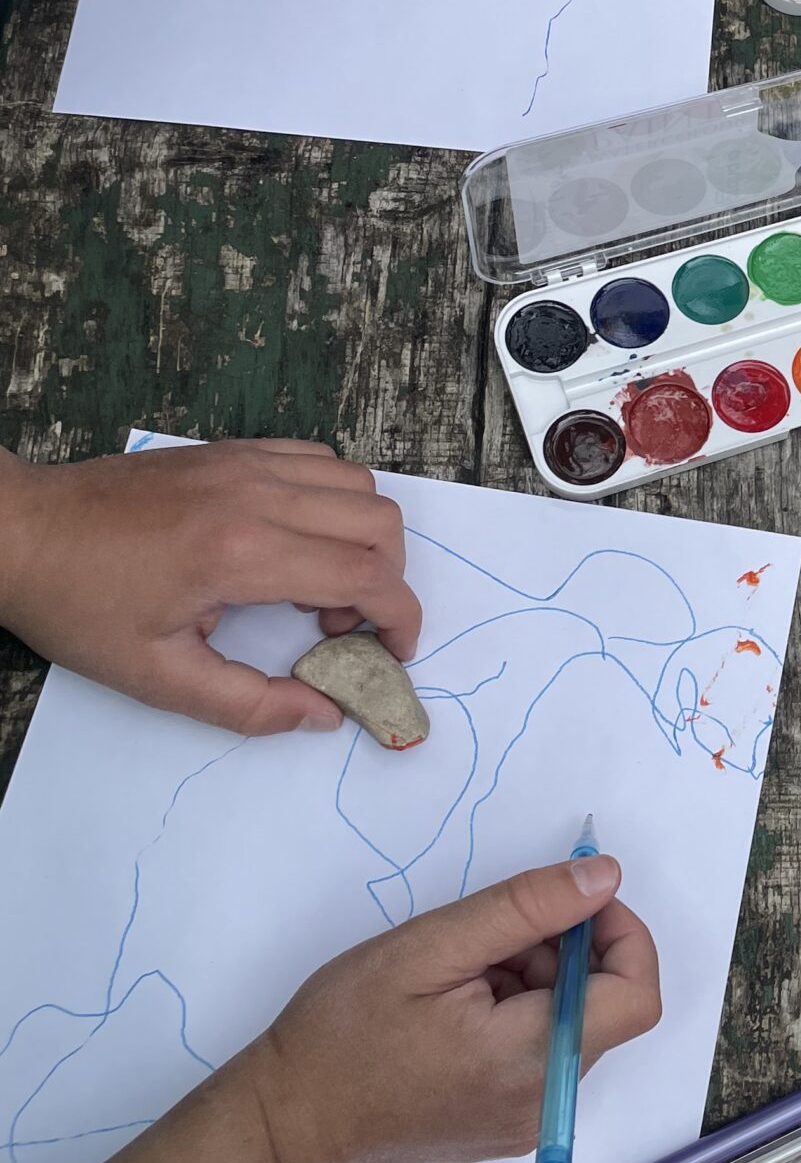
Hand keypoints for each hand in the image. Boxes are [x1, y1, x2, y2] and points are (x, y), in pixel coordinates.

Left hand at [0, 439, 420, 733]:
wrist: (22, 533)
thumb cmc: (79, 606)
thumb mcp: (158, 677)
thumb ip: (250, 704)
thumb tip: (323, 712)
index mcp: (240, 552)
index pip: (366, 574)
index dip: (399, 618)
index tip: (392, 652)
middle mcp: (256, 494)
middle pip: (380, 522)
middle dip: (387, 581)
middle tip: (338, 626)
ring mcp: (245, 462)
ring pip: (359, 483)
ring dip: (362, 538)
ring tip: (313, 585)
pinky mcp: (232, 450)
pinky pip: (318, 460)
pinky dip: (333, 501)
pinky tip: (292, 542)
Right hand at [240, 854, 661, 1162]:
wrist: (282, 1126)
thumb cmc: (343, 1033)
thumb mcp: (431, 947)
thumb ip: (526, 908)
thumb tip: (606, 877)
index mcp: (535, 1061)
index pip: (637, 994)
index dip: (619, 933)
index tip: (568, 899)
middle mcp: (546, 1103)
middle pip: (605, 1008)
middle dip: (564, 953)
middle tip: (485, 937)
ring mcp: (526, 1123)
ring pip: (572, 1027)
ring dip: (537, 980)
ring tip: (458, 974)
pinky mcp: (503, 1127)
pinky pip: (541, 1055)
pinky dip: (518, 1013)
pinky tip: (453, 1005)